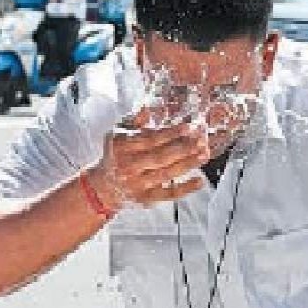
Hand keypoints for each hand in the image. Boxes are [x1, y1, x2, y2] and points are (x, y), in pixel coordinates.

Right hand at [88, 107, 210, 208]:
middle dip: (183, 148)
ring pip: (167, 174)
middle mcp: (129, 167)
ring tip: (203, 154)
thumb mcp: (117, 135)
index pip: (150, 140)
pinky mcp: (146, 198)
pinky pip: (168, 194)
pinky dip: (185, 188)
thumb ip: (133, 122)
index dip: (170, 134)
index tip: (187, 127)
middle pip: (160, 157)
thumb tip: (147, 109)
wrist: (103, 187)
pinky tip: (199, 180)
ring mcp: (138, 184)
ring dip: (188, 164)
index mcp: (122, 147)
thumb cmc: (115, 157)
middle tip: (200, 140)